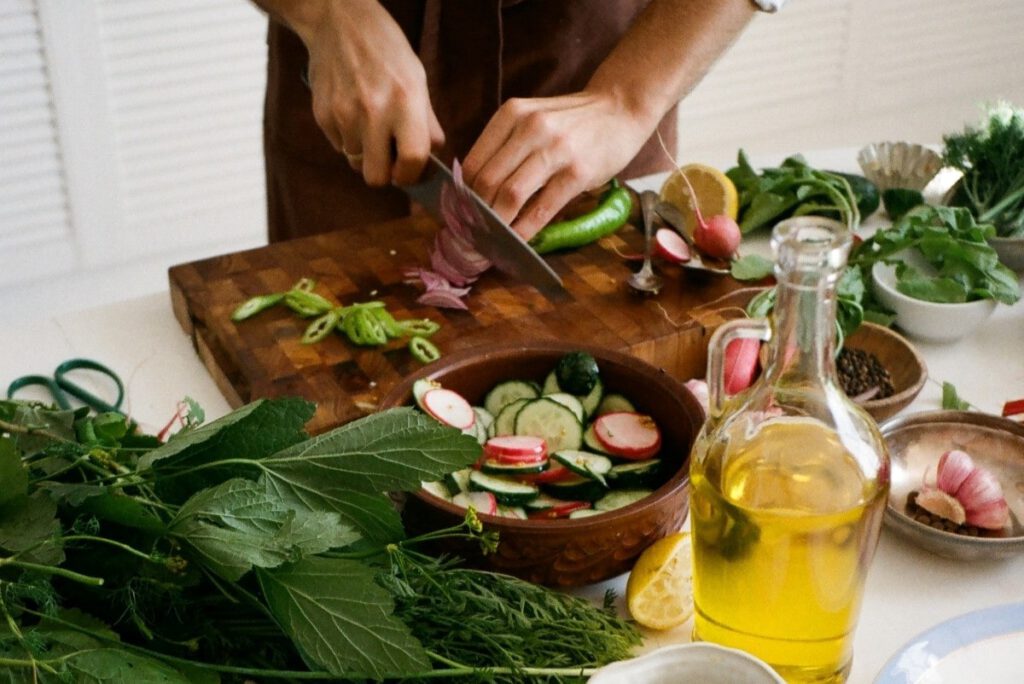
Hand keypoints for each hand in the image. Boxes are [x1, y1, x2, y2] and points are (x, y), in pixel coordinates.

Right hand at [302, 0, 443, 185]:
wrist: (339, 22)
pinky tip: (352, 112)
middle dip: (384, 173)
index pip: (412, 160)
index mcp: (406, 102)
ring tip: (370, 126)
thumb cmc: (386, 51)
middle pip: (376, 177)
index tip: (409, 172)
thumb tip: (430, 162)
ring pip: (355, 163)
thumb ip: (427, 123)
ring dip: (365, 153)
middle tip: (389, 158)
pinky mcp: (322, 115)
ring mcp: (344, 115)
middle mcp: (374, 111)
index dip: (412, 175)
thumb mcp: (417, 79)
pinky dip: (348, 138)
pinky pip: (339, 146)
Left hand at [461, 91, 651, 239]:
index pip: (472, 163)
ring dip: (497, 225)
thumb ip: (506, 146)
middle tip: (472, 234)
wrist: (621, 108)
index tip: (460, 215)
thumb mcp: (533, 119)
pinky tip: (518, 242)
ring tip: (491, 241)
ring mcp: (555, 150)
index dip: (461, 196)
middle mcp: (530, 128)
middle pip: (487, 182)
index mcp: (511, 114)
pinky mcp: (578, 172)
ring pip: (510, 195)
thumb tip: (474, 191)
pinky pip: (542, 208)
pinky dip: (525, 230)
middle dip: (475, 214)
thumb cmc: (572, 121)